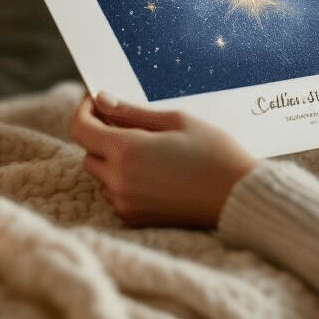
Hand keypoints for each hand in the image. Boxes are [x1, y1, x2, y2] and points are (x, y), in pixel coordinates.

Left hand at [71, 92, 258, 227]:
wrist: (237, 196)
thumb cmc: (213, 152)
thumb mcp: (174, 121)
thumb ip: (131, 112)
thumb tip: (101, 100)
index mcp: (127, 151)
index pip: (81, 128)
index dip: (84, 109)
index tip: (96, 99)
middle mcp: (120, 180)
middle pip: (89, 152)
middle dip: (100, 134)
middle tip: (126, 122)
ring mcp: (126, 203)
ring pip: (100, 175)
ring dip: (111, 159)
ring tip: (145, 149)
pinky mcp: (135, 219)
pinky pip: (114, 194)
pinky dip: (122, 180)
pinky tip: (151, 171)